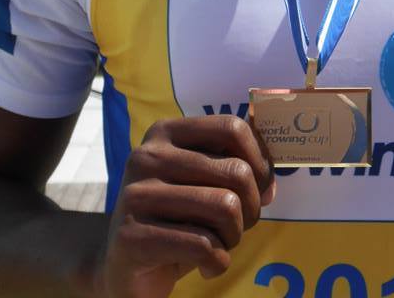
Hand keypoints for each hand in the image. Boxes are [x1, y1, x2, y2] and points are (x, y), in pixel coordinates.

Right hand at [97, 116, 274, 297]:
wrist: (122, 266)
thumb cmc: (175, 219)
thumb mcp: (203, 183)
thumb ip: (235, 166)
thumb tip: (271, 176)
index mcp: (166, 133)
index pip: (232, 127)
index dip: (260, 159)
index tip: (261, 185)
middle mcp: (147, 156)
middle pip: (236, 171)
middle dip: (251, 207)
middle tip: (238, 224)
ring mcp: (136, 195)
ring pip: (225, 208)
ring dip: (235, 236)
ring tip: (220, 244)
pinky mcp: (132, 237)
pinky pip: (205, 245)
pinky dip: (218, 262)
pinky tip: (205, 265)